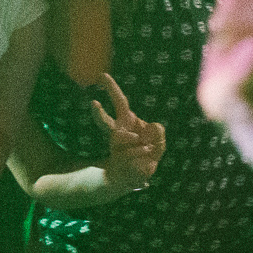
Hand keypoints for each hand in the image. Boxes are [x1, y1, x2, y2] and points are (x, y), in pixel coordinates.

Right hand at [91, 73, 165, 189]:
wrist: (137, 176)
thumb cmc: (148, 153)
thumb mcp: (159, 141)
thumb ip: (158, 133)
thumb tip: (152, 128)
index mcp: (127, 120)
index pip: (119, 101)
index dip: (111, 88)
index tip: (102, 76)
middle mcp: (117, 131)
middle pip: (105, 121)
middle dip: (99, 113)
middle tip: (94, 103)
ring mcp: (115, 146)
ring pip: (121, 140)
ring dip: (140, 145)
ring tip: (148, 149)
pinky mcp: (117, 159)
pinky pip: (132, 155)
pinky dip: (143, 157)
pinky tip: (146, 160)